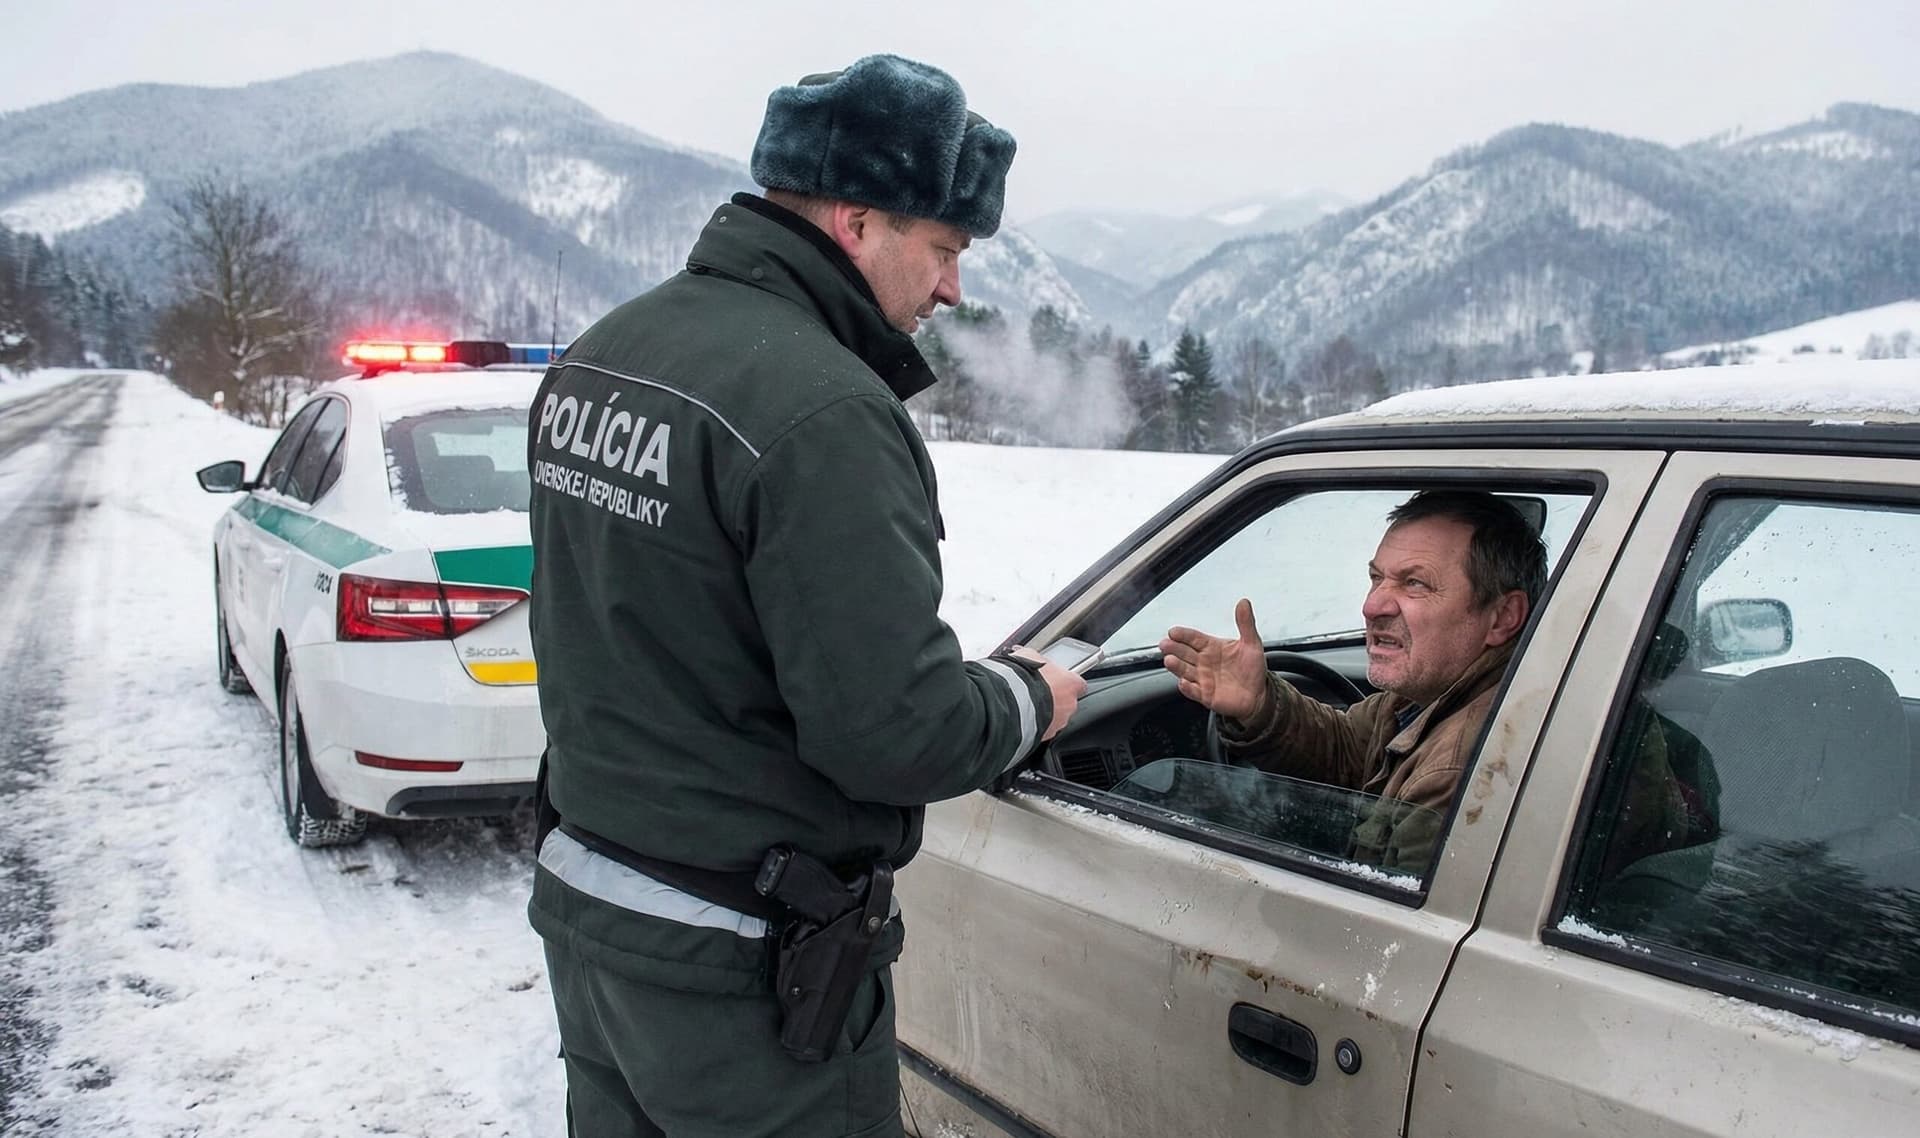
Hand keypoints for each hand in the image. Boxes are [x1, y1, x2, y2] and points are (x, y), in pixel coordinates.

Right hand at [1009, 646, 1087, 740]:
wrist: (1008, 702)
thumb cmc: (1022, 678)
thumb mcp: (1029, 657)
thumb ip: (1039, 661)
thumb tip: (1035, 660)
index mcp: (1070, 684)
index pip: (1078, 684)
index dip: (1067, 682)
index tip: (1058, 680)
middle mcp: (1069, 705)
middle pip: (1066, 702)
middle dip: (1053, 698)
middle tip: (1037, 691)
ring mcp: (1057, 723)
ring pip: (1054, 717)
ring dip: (1043, 711)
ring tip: (1025, 704)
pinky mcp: (1044, 736)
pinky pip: (1041, 728)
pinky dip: (1033, 723)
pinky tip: (1020, 715)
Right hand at [1160, 598, 1269, 721]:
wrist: (1258, 694)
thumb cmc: (1252, 668)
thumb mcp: (1252, 643)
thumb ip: (1246, 623)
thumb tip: (1244, 602)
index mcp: (1212, 647)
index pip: (1194, 638)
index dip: (1184, 635)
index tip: (1173, 631)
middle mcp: (1204, 662)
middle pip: (1184, 653)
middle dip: (1174, 648)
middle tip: (1165, 644)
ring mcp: (1203, 678)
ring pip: (1185, 671)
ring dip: (1176, 666)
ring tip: (1169, 660)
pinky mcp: (1205, 695)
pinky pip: (1193, 691)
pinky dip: (1187, 688)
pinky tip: (1183, 682)